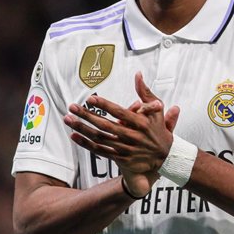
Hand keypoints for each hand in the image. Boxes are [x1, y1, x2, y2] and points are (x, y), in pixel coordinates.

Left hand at [64, 72, 179, 182]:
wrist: (165, 159)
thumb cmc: (159, 131)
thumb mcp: (157, 111)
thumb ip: (145, 92)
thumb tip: (138, 74)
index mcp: (141, 123)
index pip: (120, 112)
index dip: (105, 106)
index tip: (91, 99)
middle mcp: (132, 136)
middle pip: (106, 125)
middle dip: (87, 116)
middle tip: (72, 107)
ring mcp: (125, 148)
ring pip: (100, 138)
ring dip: (82, 129)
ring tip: (68, 119)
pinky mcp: (120, 158)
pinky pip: (100, 151)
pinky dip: (86, 144)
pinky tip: (74, 136)